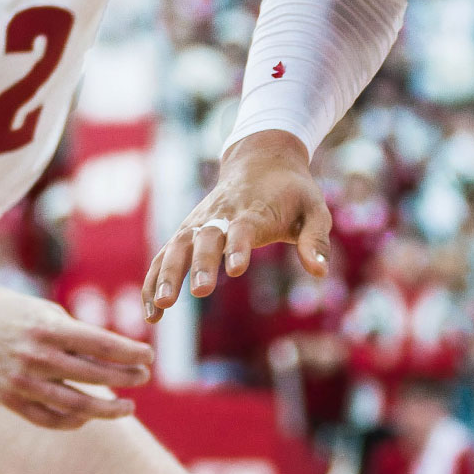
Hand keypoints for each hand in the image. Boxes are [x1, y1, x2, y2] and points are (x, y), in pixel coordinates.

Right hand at [0, 283, 152, 430]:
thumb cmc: (10, 312)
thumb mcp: (46, 312)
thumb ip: (76, 336)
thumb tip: (116, 359)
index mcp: (49, 328)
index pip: (102, 345)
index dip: (130, 353)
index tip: (149, 357)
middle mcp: (36, 356)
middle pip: (95, 376)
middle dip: (126, 378)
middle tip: (143, 378)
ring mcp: (21, 380)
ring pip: (76, 406)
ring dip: (107, 410)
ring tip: (126, 408)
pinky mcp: (8, 398)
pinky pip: (48, 419)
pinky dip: (72, 422)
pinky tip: (87, 418)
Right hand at [143, 134, 333, 316]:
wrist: (262, 160)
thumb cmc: (292, 192)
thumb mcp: (315, 210)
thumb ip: (316, 240)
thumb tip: (320, 273)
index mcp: (254, 211)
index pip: (243, 228)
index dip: (238, 246)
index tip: (236, 269)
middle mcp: (221, 215)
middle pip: (205, 237)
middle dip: (200, 264)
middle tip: (199, 292)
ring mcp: (200, 222)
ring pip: (177, 246)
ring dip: (168, 275)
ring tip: (161, 308)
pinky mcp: (187, 230)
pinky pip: (166, 254)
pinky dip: (154, 280)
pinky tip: (153, 313)